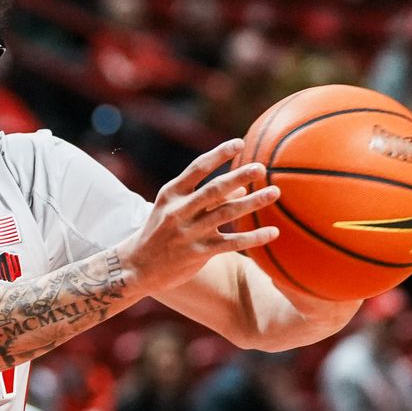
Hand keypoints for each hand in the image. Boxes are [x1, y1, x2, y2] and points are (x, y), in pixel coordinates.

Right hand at [119, 138, 279, 293]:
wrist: (136, 267)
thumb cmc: (159, 232)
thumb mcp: (173, 209)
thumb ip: (204, 198)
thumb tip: (241, 189)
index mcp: (171, 194)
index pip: (197, 168)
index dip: (218, 154)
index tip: (239, 143)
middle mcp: (179, 211)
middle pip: (214, 189)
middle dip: (238, 176)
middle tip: (261, 168)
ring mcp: (188, 233)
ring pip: (226, 214)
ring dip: (253, 202)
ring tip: (275, 192)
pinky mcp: (198, 253)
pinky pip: (231, 243)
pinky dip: (254, 237)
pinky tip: (273, 232)